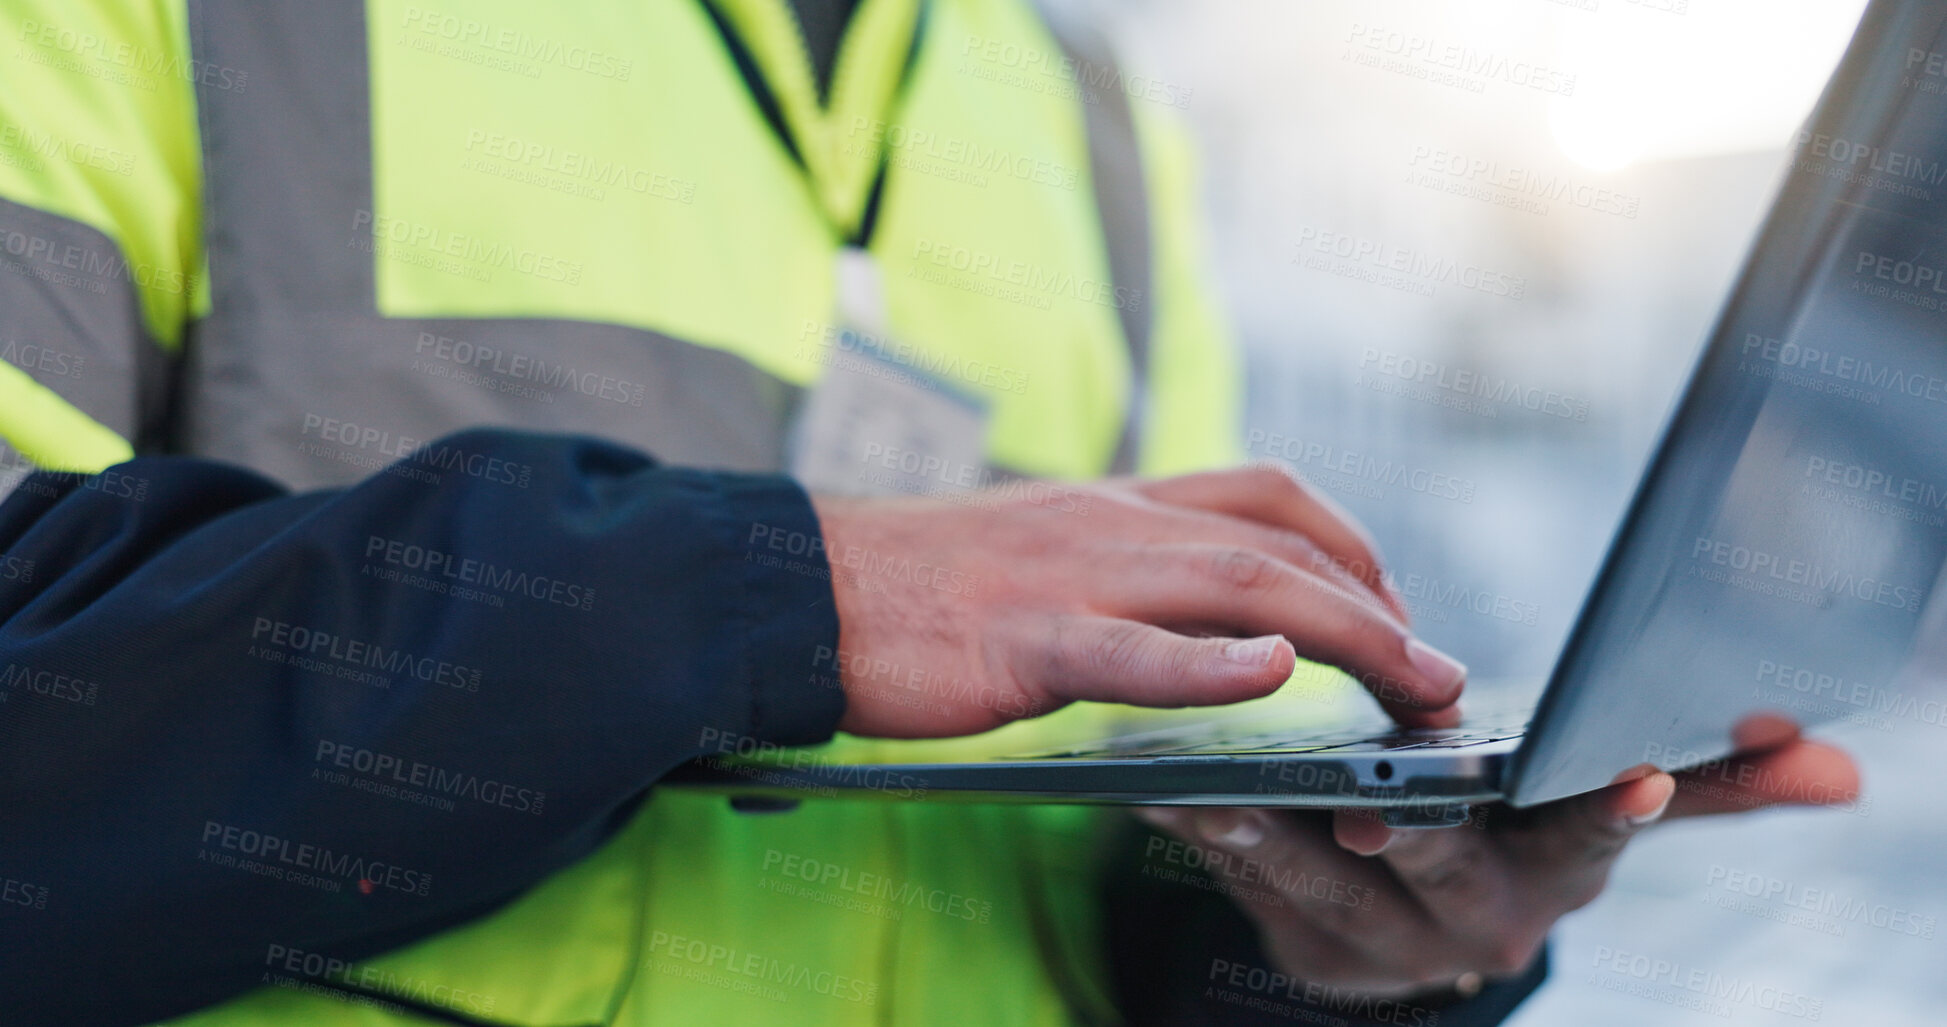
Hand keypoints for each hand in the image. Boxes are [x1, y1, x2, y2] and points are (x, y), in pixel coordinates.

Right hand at [808, 465, 1466, 737]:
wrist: (794, 587)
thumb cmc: (909, 588)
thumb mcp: (1031, 555)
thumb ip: (1113, 570)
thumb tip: (1192, 613)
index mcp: (1110, 504)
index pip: (1262, 494)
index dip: (1349, 541)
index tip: (1396, 599)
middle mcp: (1107, 524)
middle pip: (1277, 542)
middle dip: (1379, 605)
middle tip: (1439, 669)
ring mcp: (1068, 579)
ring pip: (1235, 585)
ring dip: (1342, 630)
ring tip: (1412, 680)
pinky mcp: (1021, 642)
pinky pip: (1129, 649)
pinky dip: (1209, 662)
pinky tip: (1268, 676)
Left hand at [1136, 725, 1859, 998]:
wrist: (1410, 927)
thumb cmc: (1511, 838)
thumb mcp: (1593, 817)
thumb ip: (1711, 789)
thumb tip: (1843, 774)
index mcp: (1548, 870)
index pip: (1589, 835)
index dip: (1617, 808)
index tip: (1641, 773)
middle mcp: (1467, 913)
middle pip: (1441, 861)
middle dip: (1413, 830)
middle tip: (1378, 802)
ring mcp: (1374, 933)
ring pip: (1319, 873)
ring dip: (1270, 829)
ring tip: (1230, 784)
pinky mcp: (1291, 932)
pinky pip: (1238, 875)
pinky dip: (1199, 829)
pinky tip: (1160, 784)